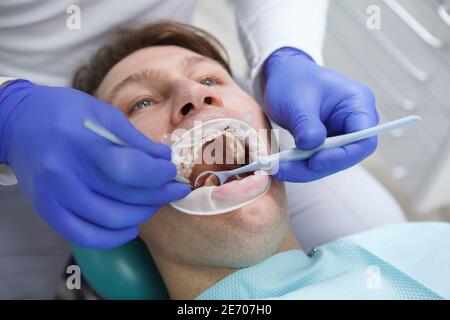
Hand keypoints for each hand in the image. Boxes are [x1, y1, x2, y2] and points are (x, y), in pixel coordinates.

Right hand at [0, 80, 189, 247]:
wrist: (17, 123)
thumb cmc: (63, 113)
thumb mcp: (101, 113)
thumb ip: (134, 139)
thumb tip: (165, 160)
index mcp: (78, 141)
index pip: (126, 169)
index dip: (156, 175)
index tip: (171, 171)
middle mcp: (62, 173)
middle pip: (122, 197)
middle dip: (159, 195)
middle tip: (174, 188)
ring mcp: (53, 196)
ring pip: (110, 220)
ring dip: (143, 214)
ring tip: (156, 202)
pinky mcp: (48, 211)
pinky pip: (86, 236)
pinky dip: (115, 237)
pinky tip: (132, 225)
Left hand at [264, 47, 378, 181]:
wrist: (283, 77)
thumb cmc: (294, 80)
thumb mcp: (297, 100)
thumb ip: (307, 124)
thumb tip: (311, 147)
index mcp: (358, 103)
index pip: (364, 140)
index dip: (342, 156)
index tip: (314, 161)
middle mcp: (355, 121)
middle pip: (346, 156)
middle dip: (316, 166)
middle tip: (286, 169)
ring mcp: (341, 134)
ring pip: (330, 162)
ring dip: (304, 170)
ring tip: (279, 168)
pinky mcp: (327, 143)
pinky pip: (318, 161)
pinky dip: (300, 166)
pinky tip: (282, 165)